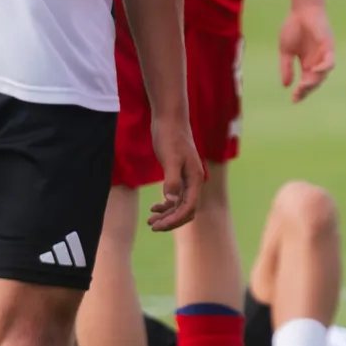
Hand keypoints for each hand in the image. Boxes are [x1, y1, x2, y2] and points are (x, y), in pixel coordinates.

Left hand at [147, 116, 204, 230]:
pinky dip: (166, 204)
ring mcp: (187, 179)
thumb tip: (171, 201)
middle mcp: (194, 181)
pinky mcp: (178, 174)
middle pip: (186, 210)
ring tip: (150, 221)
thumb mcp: (169, 158)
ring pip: (180, 205)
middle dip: (171, 221)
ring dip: (167, 215)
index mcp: (195, 179)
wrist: (170, 119)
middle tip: (153, 226)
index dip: (174, 220)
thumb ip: (172, 180)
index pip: (188, 208)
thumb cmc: (170, 136)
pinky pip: (175, 197)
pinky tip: (154, 207)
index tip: (158, 226)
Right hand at [278, 0, 334, 101]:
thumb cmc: (294, 27)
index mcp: (308, 64)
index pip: (307, 83)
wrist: (302, 10)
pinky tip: (313, 71)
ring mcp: (324, 55)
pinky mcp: (329, 47)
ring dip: (314, 82)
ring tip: (304, 86)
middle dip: (307, 90)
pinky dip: (323, 68)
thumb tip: (285, 85)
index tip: (294, 100)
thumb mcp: (286, 51)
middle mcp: (317, 62)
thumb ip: (286, 67)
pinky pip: (329, 62)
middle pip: (315, 82)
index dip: (301, 93)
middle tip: (297, 94)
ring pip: (323, 75)